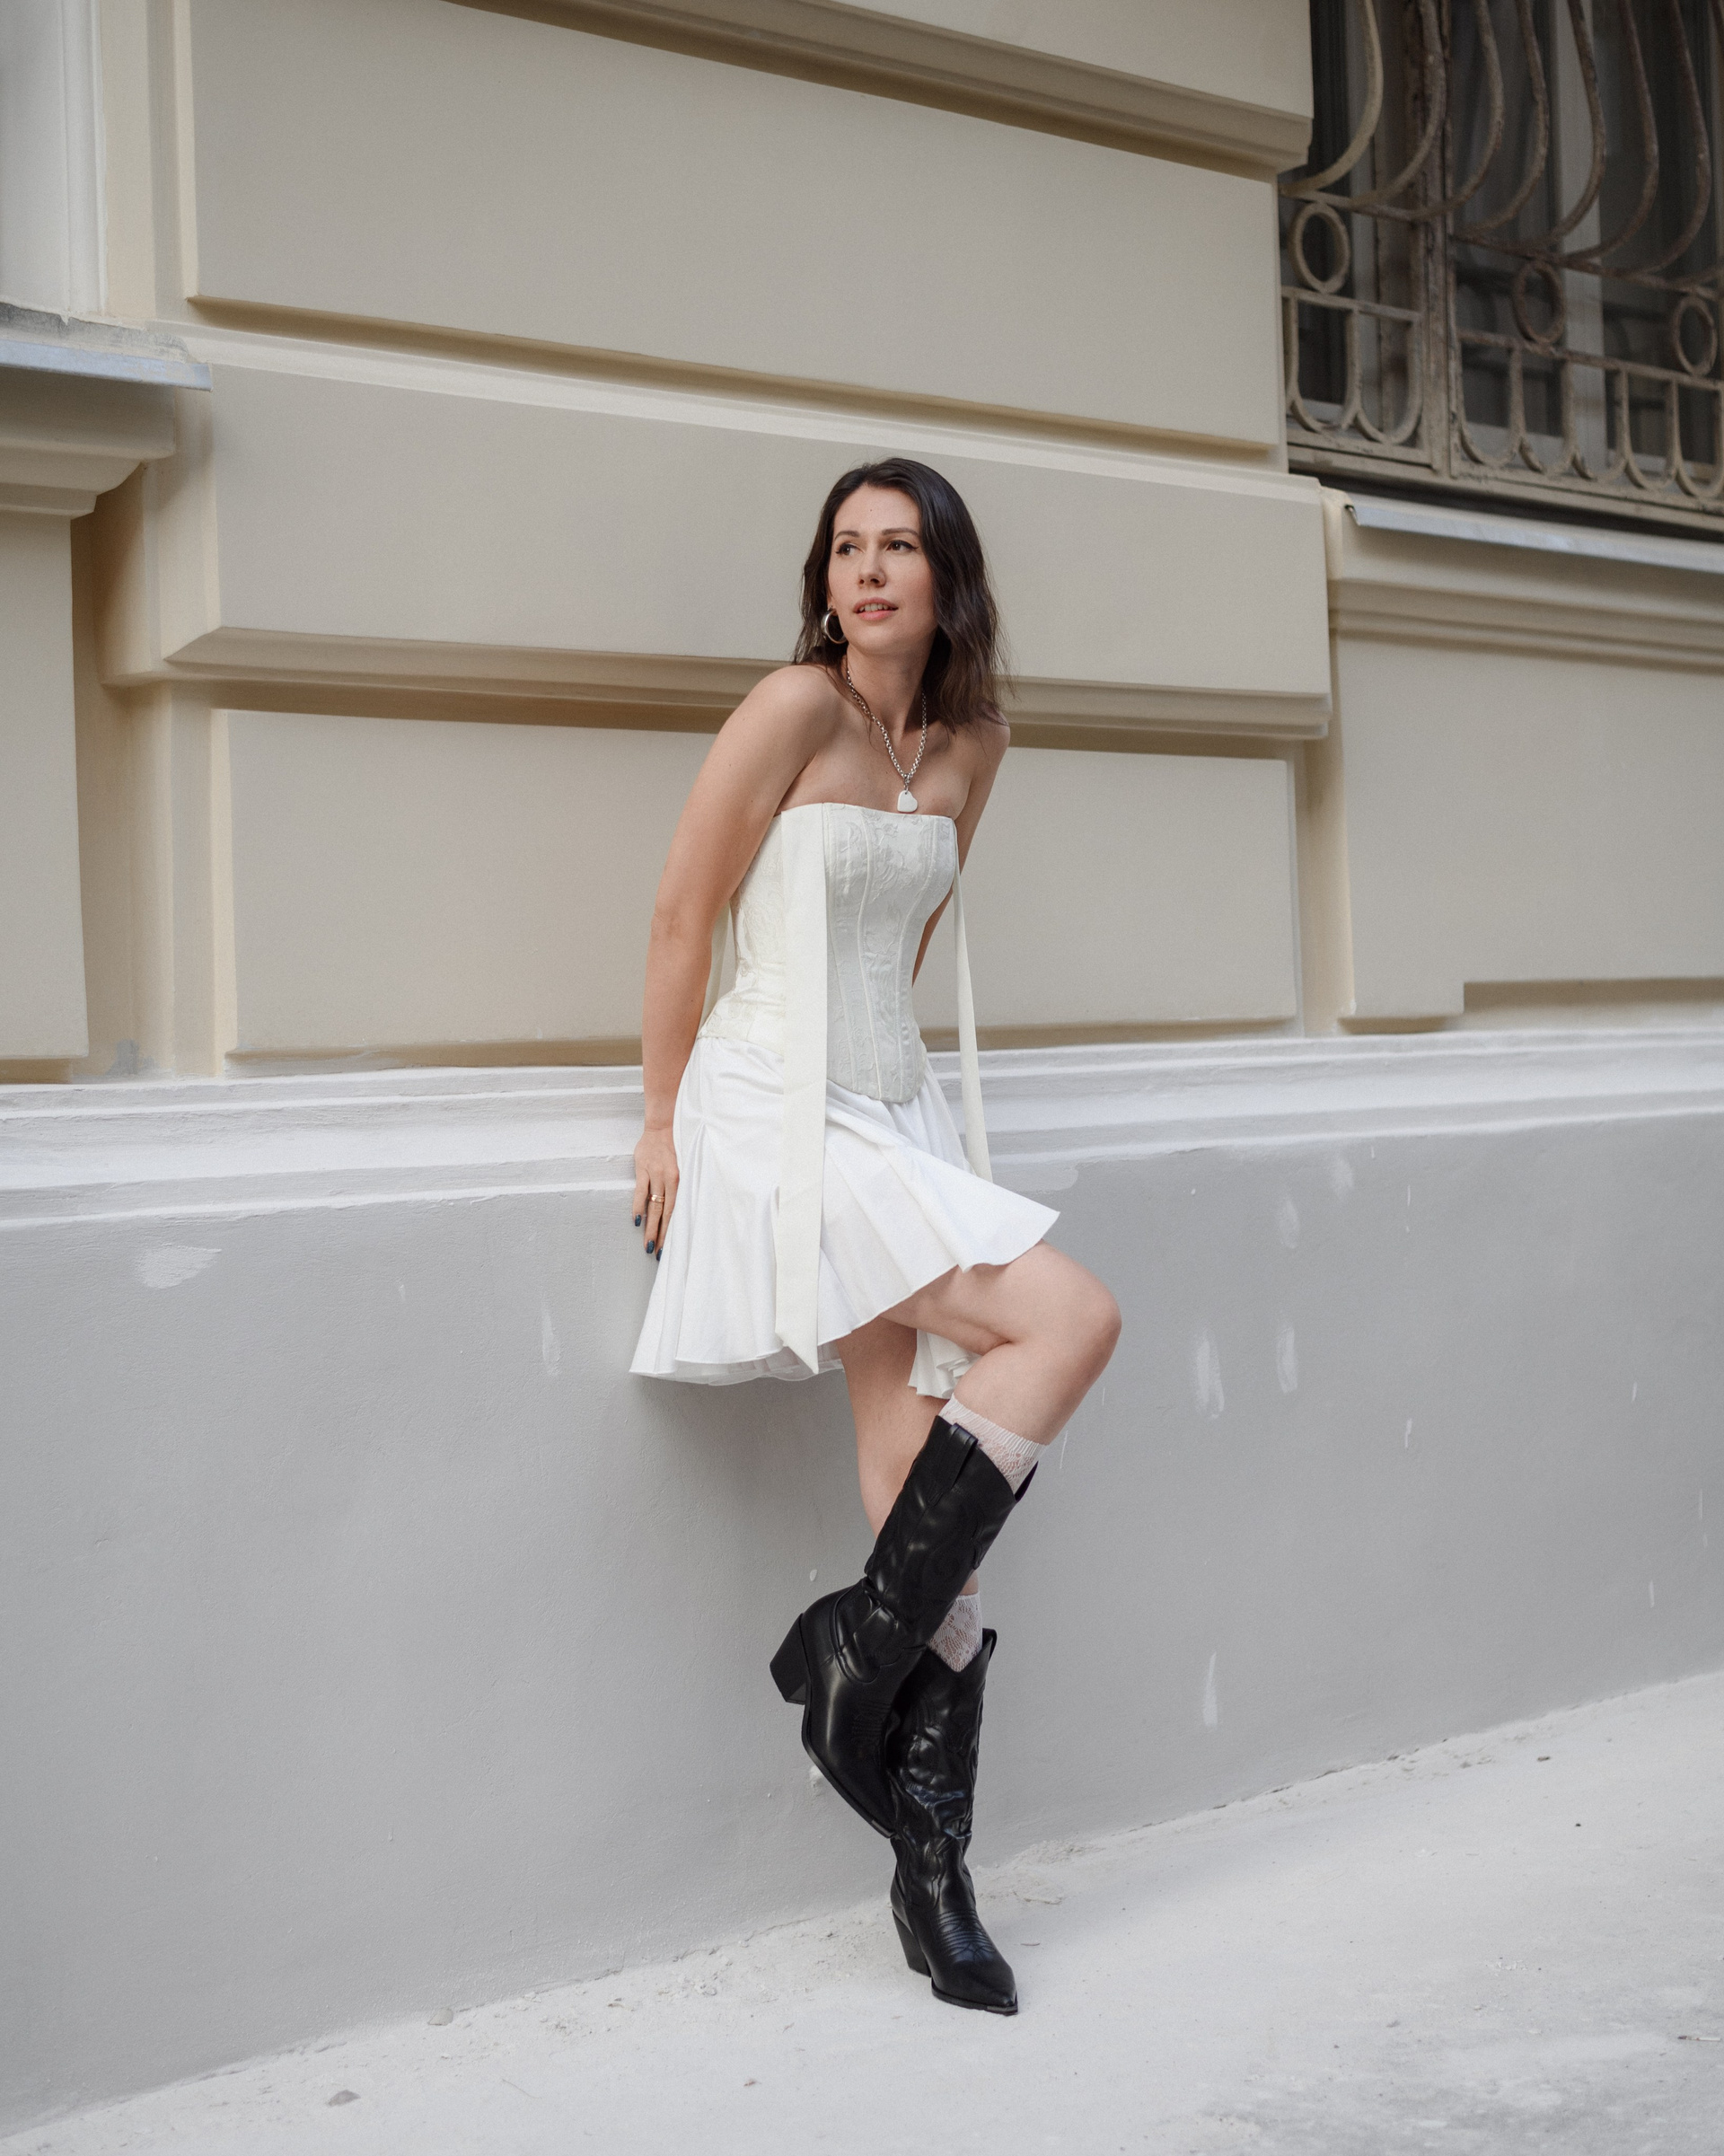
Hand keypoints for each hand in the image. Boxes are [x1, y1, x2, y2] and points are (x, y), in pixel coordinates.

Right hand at [632, 1126, 678, 1258]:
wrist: (664, 1123)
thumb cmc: (678, 1145)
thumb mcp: (686, 1164)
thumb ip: (683, 1183)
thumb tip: (686, 1205)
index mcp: (682, 1179)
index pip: (678, 1211)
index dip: (674, 1230)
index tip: (671, 1246)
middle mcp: (670, 1179)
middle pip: (666, 1213)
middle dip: (662, 1235)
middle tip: (658, 1253)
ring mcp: (655, 1174)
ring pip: (653, 1206)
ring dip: (650, 1227)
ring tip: (647, 1244)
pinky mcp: (643, 1168)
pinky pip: (640, 1191)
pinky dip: (638, 1207)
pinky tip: (637, 1221)